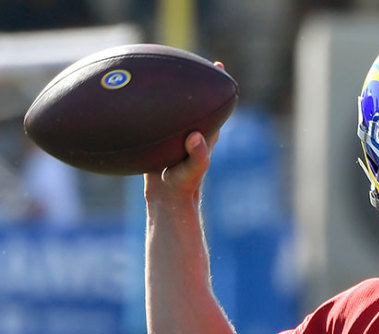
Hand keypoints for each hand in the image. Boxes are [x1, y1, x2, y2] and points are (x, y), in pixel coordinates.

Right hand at [144, 62, 224, 205]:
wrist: (166, 200)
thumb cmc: (183, 187)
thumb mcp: (192, 171)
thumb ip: (198, 156)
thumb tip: (196, 136)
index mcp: (203, 134)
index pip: (213, 106)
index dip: (216, 87)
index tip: (218, 66)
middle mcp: (190, 131)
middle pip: (193, 102)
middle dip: (191, 82)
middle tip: (190, 60)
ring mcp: (174, 136)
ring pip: (172, 110)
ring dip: (168, 94)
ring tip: (159, 73)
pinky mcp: (158, 141)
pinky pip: (153, 120)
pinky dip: (147, 110)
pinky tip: (131, 100)